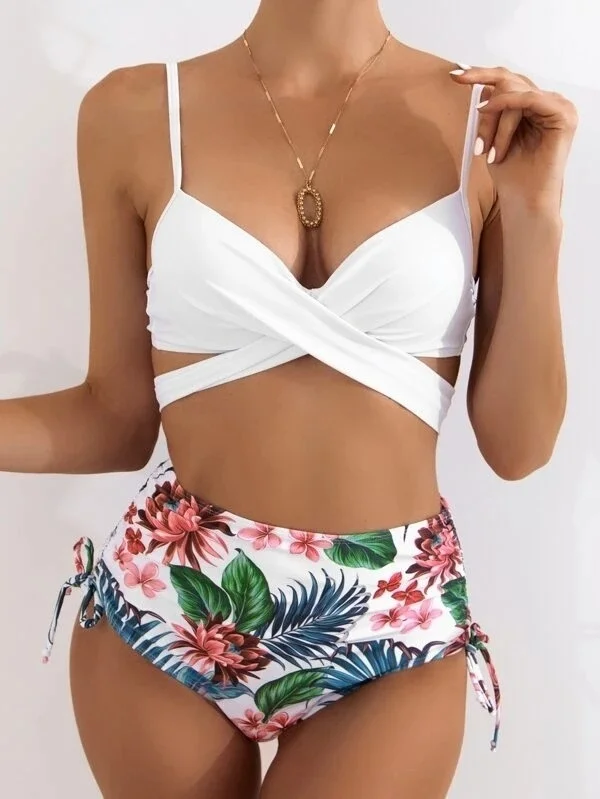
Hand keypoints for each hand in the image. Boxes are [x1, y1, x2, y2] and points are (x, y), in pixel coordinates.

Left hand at [450, 65, 577, 208]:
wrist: (524, 198)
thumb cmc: (509, 172)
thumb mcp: (491, 134)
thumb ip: (491, 110)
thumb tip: (481, 87)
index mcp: (532, 104)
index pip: (507, 80)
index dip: (481, 74)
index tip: (455, 73)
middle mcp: (546, 101)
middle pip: (507, 84)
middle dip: (485, 109)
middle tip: (470, 119)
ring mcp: (557, 106)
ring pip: (514, 92)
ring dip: (494, 123)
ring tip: (488, 151)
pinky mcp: (563, 114)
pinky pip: (529, 98)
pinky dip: (506, 107)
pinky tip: (489, 114)